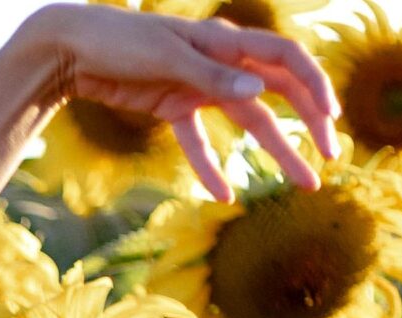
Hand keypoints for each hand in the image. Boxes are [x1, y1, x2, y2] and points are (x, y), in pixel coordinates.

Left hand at [15, 3, 340, 200]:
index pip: (285, 58)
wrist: (70, 50)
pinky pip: (198, 141)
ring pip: (246, 122)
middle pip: (276, 94)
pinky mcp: (173, 106)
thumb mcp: (166, 57)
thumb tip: (257, 93)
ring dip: (273, 152)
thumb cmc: (119, 41)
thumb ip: (211, 77)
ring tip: (299, 184)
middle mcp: (220, 62)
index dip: (313, 85)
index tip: (331, 118)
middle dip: (307, 125)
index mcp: (226, 40)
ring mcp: (197, 86)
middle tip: (330, 158)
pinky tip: (223, 194)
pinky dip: (209, 166)